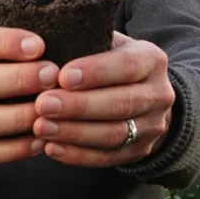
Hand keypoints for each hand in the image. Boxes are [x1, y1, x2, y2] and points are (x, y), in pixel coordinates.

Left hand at [32, 32, 175, 166]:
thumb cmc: (113, 62)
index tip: (62, 76)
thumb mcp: (111, 43)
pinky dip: (77, 155)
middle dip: (78, 106)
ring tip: (41, 127)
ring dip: (73, 132)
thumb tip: (45, 41)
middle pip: (119, 104)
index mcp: (151, 60)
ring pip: (113, 134)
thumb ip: (88, 41)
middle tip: (42, 104)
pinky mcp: (139, 151)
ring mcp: (152, 127)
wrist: (147, 95)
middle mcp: (158, 94)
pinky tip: (51, 147)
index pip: (127, 65)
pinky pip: (107, 157)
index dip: (95, 72)